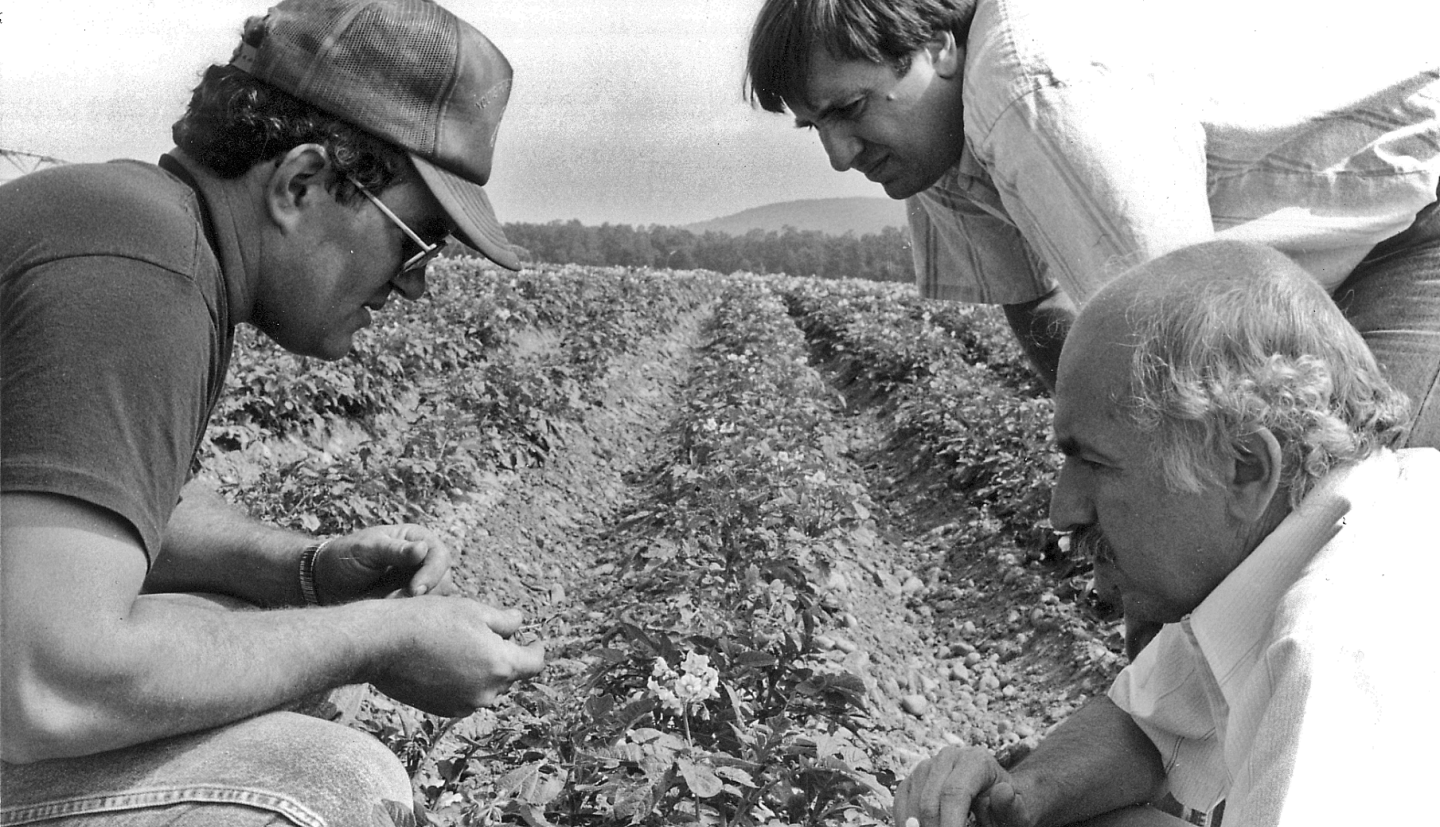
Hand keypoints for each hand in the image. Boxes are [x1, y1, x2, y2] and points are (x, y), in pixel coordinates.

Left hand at [314, 523, 457, 603]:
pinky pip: (423, 612)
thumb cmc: (342, 558)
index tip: (415, 590)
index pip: (439, 556)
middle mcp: (422, 560)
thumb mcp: (366, 550)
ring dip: (417, 607)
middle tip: (397, 602)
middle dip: (426, 594)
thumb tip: (423, 548)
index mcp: (415, 539)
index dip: (432, 573)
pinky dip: (411, 617)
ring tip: (389, 607)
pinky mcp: (410, 602)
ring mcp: (417, 581)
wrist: (322, 583)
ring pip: (436, 598)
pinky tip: (392, 617)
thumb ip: (395, 550)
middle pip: (444, 579)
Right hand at [370, 598, 546, 715]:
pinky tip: (445, 661)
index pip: (534, 663)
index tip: (533, 640)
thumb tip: (521, 623)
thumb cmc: (430, 620)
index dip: (536, 648)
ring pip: (486, 686)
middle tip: (488, 634)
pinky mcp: (443, 710)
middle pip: (509, 675)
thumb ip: (505, 620)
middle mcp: (487, 692)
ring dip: (483, 670)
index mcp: (501, 666)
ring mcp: (464, 705)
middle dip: (505, 656)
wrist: (383, 644)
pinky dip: (463, 681)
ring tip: (461, 645)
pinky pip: (465, 696)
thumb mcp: (474, 610)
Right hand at [894, 746, 1037, 826]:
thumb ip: (1014, 808)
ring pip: (913, 804)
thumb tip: (1003, 792)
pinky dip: (907, 823)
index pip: (954, 794)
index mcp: (976, 760)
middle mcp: (948, 757)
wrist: (995, 799)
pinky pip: (901, 802)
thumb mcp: (1018, 813)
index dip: (950, 825)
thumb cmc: (1007, 810)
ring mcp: (927, 766)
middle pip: (930, 802)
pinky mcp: (913, 778)